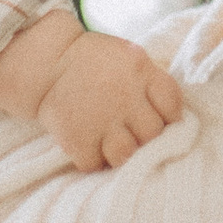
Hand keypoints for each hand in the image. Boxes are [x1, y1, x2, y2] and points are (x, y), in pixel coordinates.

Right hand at [29, 28, 183, 172]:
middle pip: (153, 134)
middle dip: (147, 137)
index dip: (170, 117)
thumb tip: (173, 120)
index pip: (173, 105)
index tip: (160, 119)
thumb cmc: (96, 63)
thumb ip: (152, 84)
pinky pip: (95, 164)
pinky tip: (91, 145)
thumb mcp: (130, 58)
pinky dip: (94, 160)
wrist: (48, 63)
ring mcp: (99, 119)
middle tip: (134, 133)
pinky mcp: (76, 139)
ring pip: (127, 155)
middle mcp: (123, 95)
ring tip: (113, 144)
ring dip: (123, 154)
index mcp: (140, 70)